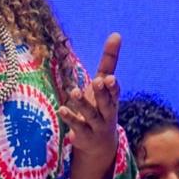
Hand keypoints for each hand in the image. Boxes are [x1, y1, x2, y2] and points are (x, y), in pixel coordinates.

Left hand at [58, 33, 120, 161]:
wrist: (101, 144)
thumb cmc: (101, 106)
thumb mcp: (104, 85)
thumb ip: (109, 61)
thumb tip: (116, 34)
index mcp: (112, 99)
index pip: (114, 91)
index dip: (113, 86)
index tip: (110, 78)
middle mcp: (107, 112)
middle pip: (106, 103)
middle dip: (103, 93)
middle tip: (99, 81)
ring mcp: (96, 125)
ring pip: (91, 115)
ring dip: (83, 104)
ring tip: (73, 92)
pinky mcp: (85, 135)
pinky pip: (78, 127)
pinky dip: (70, 118)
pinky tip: (61, 109)